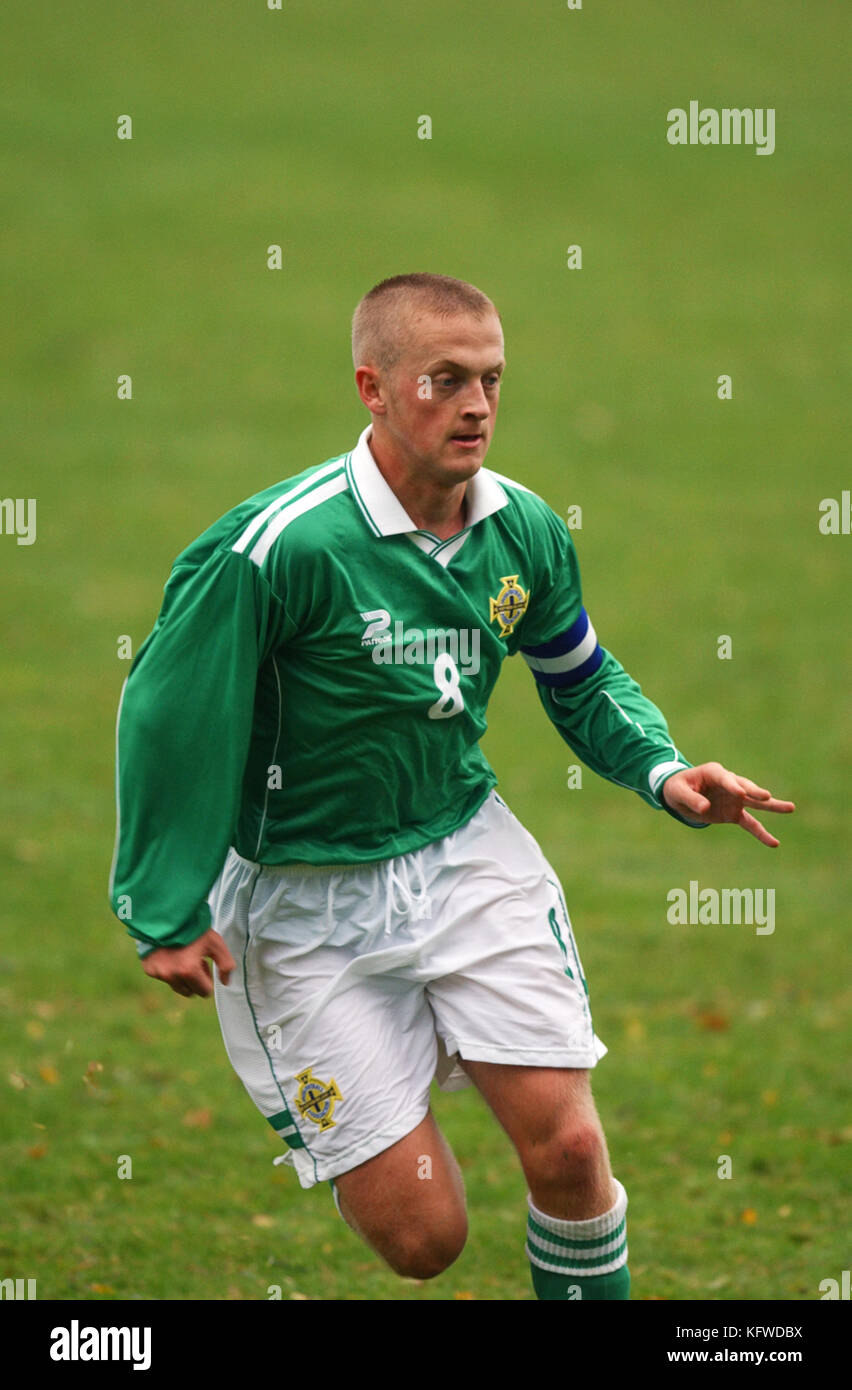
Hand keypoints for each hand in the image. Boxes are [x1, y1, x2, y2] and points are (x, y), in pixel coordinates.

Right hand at [142, 928, 234, 997]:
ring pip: (176, 986)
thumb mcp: (215, 943)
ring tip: (183, 957)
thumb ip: (226, 964)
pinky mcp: (149, 969)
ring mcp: (158, 973)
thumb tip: (225, 982)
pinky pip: (163, 977)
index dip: (207, 978)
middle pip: (190, 992)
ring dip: (182, 977)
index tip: (204, 964)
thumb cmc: (193, 928)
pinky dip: (169, 970)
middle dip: (195, 980)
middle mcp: (171, 975)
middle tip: (194, 960)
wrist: (168, 915)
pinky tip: (171, 954)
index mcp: (188, 970)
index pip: (204, 992)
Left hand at [662, 762, 794, 846]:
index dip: (733, 786)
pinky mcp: (735, 813)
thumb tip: (705, 809)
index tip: (740, 794)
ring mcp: (735, 799)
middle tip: (766, 796)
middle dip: (755, 792)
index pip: (726, 778)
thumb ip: (691, 800)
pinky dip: (761, 833)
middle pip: (746, 787)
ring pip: (756, 803)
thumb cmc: (677, 788)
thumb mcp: (678, 792)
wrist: (679, 795)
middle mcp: (729, 784)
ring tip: (791, 808)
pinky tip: (774, 843)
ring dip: (772, 806)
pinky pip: (750, 824)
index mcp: (714, 773)